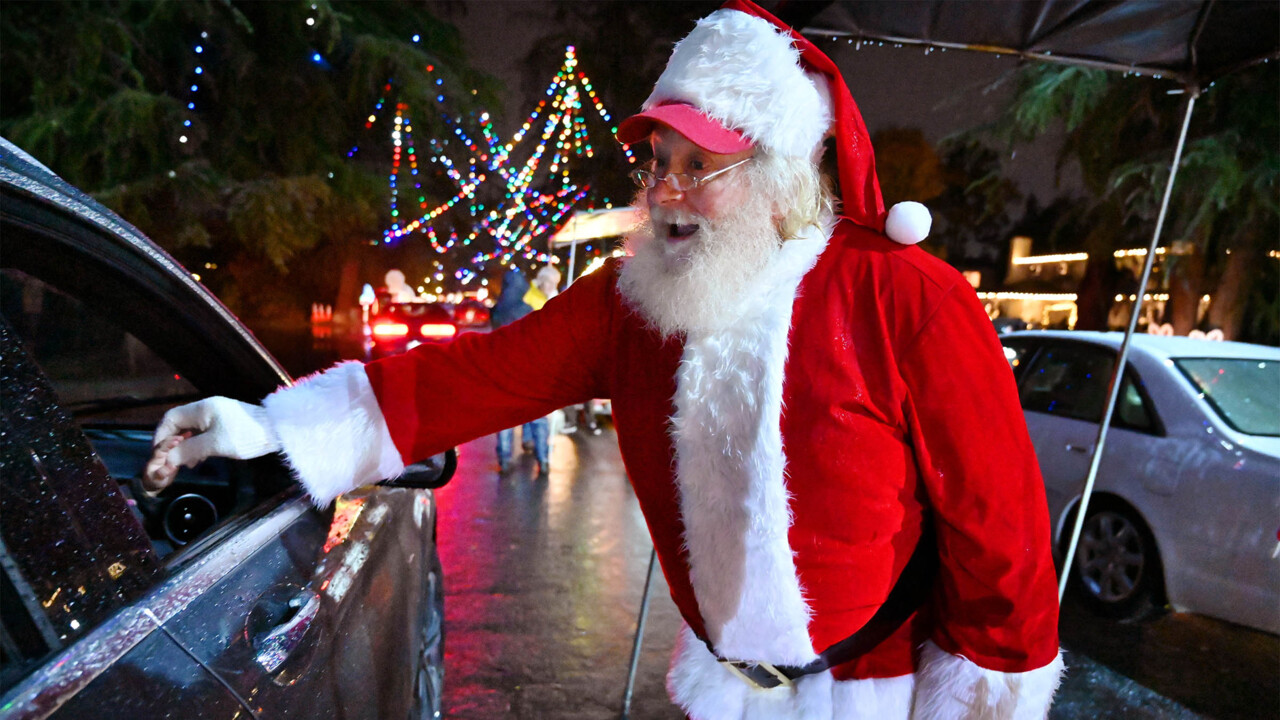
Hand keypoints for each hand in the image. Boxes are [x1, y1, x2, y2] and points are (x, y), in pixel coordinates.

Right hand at [145, 397, 280, 490]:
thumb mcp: (215, 445)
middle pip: (180, 424)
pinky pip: (204, 433)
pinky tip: (199, 459)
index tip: (160, 454)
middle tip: (173, 461)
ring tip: (186, 464)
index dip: (161, 435)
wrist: (278, 431)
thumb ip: (190, 450)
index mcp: (202, 409)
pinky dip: (198, 445)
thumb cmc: (246, 435)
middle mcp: (207, 409)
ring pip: (192, 430)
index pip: (170, 418)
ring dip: (186, 446)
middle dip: (173, 443)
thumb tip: (169, 458)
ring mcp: (217, 415)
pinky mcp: (226, 424)